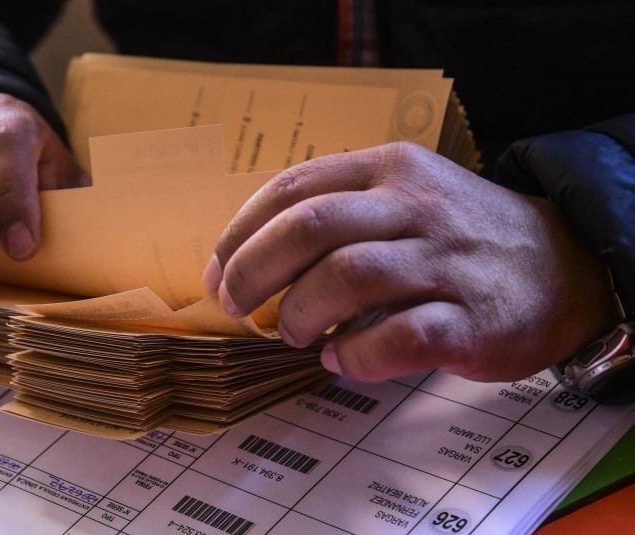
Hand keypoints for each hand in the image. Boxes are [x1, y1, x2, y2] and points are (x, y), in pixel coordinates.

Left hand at [203, 142, 619, 382]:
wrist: (563, 266)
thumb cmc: (457, 239)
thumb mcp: (402, 199)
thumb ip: (335, 215)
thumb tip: (244, 259)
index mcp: (390, 170)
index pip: (294, 186)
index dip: (240, 232)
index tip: (216, 271)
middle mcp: (417, 206)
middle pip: (310, 226)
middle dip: (254, 270)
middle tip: (238, 306)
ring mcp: (447, 261)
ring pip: (348, 276)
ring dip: (302, 312)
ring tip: (295, 334)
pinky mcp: (472, 320)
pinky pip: (397, 337)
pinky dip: (354, 356)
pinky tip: (341, 361)